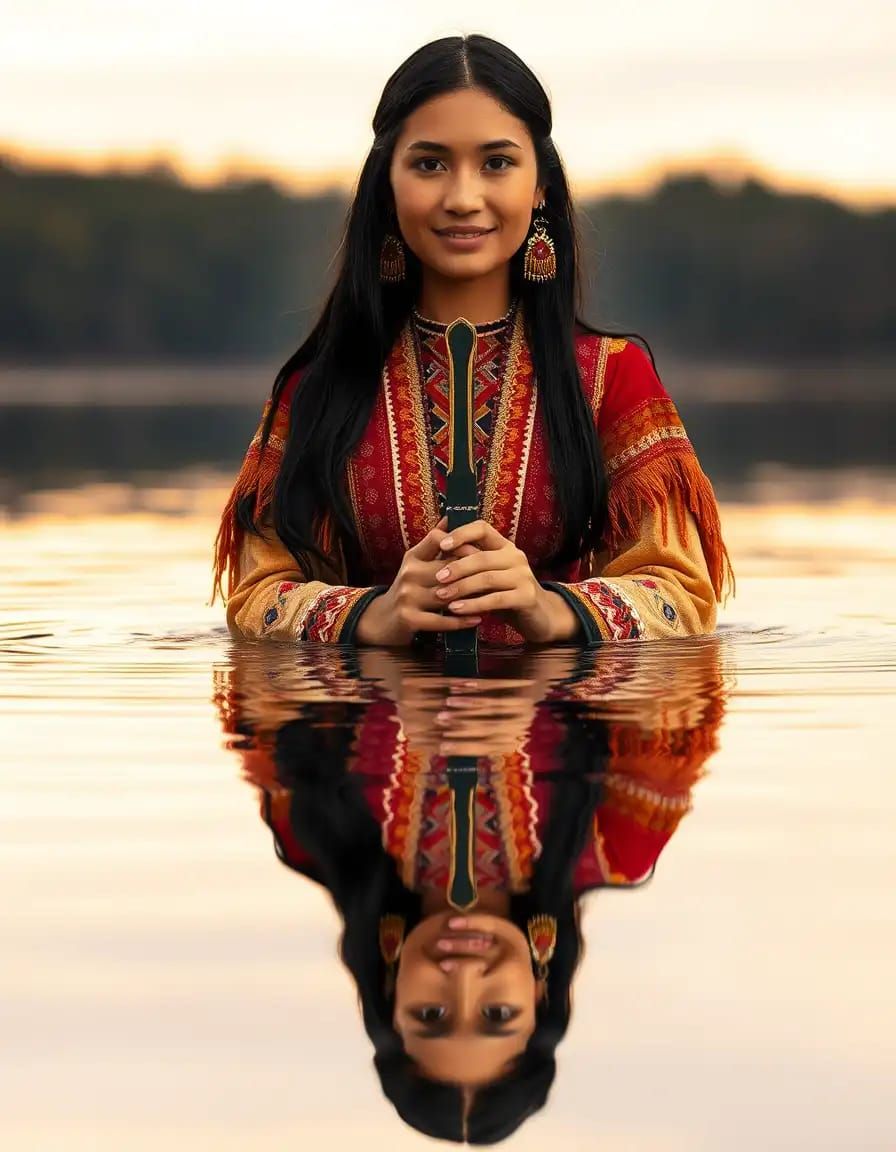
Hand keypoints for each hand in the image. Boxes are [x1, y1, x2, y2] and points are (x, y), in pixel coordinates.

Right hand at [355, 516, 483, 645]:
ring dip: (472, 598)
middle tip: (496, 576)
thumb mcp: (417, 562)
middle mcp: (408, 573)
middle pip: (448, 568)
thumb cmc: (410, 588)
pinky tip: (477, 619)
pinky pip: (441, 620)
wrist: (383, 620)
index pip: (438, 539)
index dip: (461, 543)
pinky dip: (461, 621)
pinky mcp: (409, 619)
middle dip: (473, 572)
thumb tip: (450, 516)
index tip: (482, 551)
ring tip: (492, 598)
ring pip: (447, 594)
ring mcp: (407, 597)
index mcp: (413, 557)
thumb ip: (434, 542)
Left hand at [430, 519, 578, 643]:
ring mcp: (523, 576)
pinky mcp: (527, 597)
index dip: (461, 533)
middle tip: (437, 578)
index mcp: (504, 546)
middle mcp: (516, 557)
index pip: (482, 529)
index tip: (442, 545)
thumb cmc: (505, 594)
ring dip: (462, 587)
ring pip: (487, 578)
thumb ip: (469, 565)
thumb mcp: (487, 576)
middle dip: (457, 567)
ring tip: (442, 596)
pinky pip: (495, 599)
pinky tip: (457, 610)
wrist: (538, 617)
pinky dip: (474, 604)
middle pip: (481, 557)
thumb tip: (436, 550)